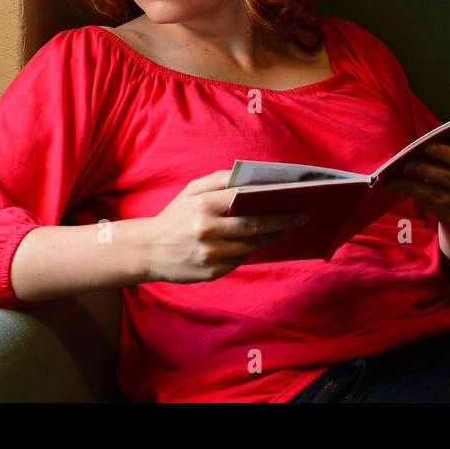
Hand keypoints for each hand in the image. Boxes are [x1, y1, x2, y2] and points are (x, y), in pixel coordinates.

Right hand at [142, 170, 308, 282]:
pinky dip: (252, 250)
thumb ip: (219, 180)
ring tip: (285, 229)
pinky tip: (261, 242)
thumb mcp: (191, 191)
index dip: (274, 201)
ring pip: (251, 245)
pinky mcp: (212, 272)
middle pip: (255, 226)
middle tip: (302, 217)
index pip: (246, 200)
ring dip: (272, 238)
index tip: (295, 198)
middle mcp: (207, 230)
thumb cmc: (175, 216)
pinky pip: (240, 260)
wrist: (147, 251)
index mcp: (203, 205)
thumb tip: (251, 176)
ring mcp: (210, 254)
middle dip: (283, 221)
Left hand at [392, 121, 449, 224]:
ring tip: (396, 177)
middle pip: (447, 177)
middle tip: (405, 163)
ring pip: (435, 193)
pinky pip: (431, 205)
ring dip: (413, 185)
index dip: (445, 153)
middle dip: (424, 169)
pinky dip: (414, 195)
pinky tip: (400, 187)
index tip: (427, 147)